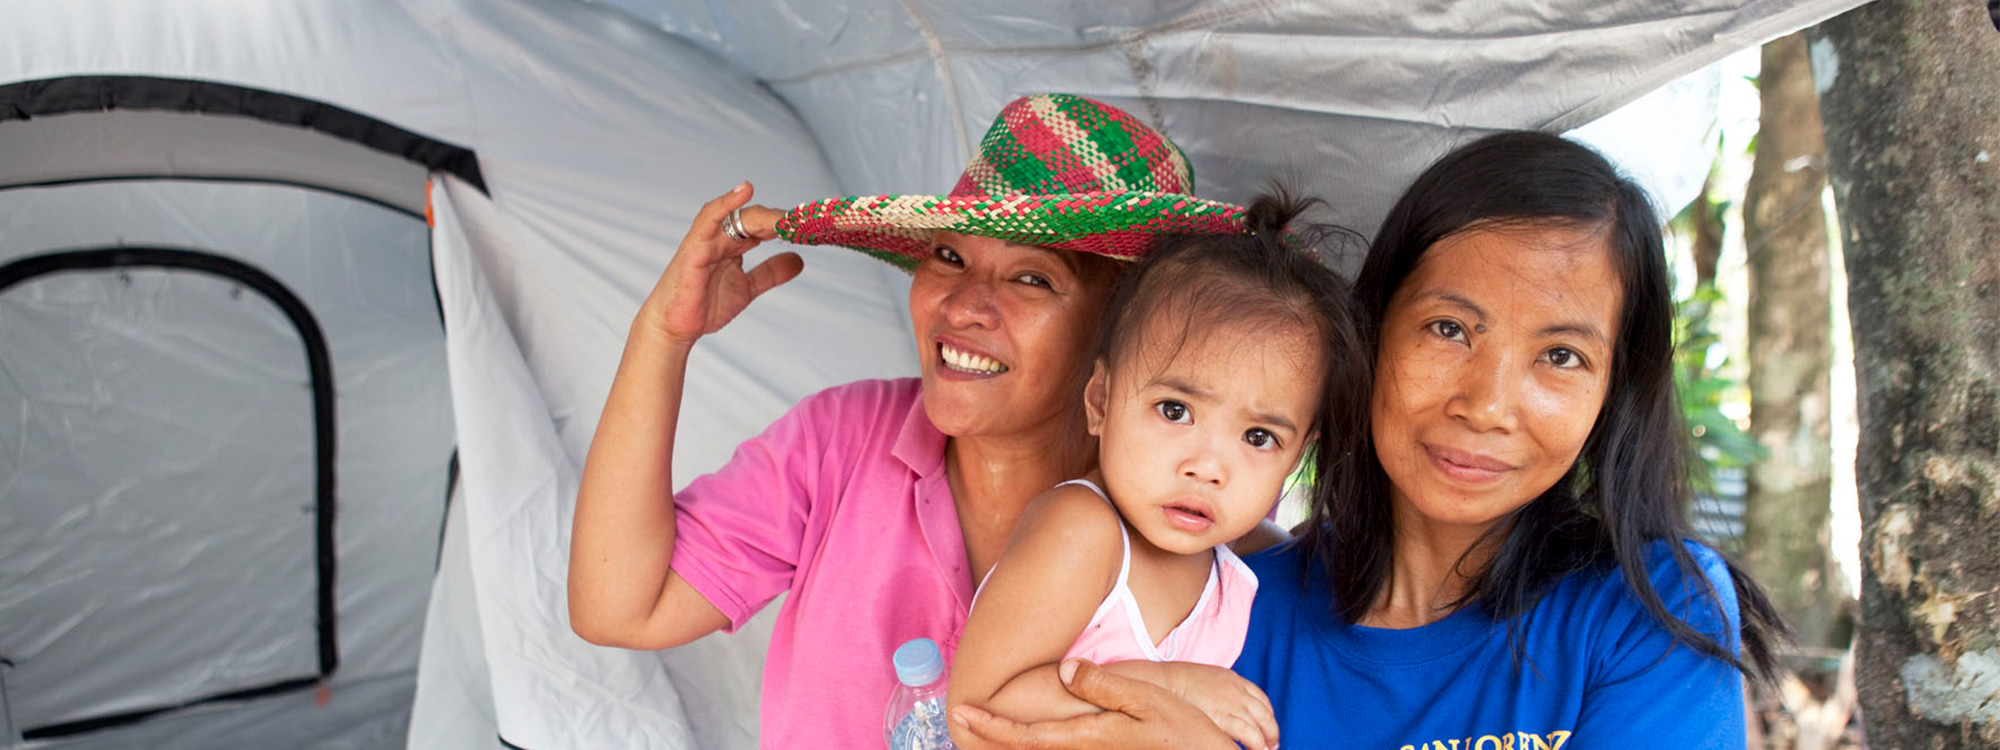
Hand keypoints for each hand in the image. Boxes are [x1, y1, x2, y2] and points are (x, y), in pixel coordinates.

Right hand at [640, 183, 797, 345]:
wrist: (675, 328)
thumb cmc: (703, 305)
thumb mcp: (747, 288)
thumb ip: (770, 273)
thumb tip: (799, 259)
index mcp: (733, 245)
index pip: (764, 227)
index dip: (786, 227)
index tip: (811, 228)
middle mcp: (721, 237)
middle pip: (755, 220)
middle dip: (780, 222)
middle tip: (806, 224)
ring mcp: (707, 240)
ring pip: (738, 217)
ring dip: (764, 216)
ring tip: (787, 217)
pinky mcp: (694, 247)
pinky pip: (709, 219)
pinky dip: (725, 203)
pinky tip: (745, 191)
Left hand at [951, 660, 1238, 749]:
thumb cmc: (1186, 732)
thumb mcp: (1147, 699)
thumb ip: (1104, 685)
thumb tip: (1065, 669)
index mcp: (1088, 737)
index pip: (1026, 737)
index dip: (990, 727)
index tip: (960, 714)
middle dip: (991, 740)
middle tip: (960, 722)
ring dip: (1013, 743)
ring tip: (986, 728)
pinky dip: (1039, 744)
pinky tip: (1030, 737)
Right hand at [1158, 662, 1278, 749]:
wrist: (1163, 682)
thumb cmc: (1177, 683)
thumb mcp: (1207, 679)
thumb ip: (1221, 691)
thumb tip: (1221, 707)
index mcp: (1235, 680)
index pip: (1261, 700)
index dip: (1267, 716)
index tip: (1267, 727)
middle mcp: (1238, 692)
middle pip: (1265, 715)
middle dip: (1271, 733)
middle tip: (1272, 745)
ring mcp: (1233, 705)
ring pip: (1259, 729)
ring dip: (1264, 744)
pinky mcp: (1225, 719)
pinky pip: (1249, 736)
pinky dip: (1255, 745)